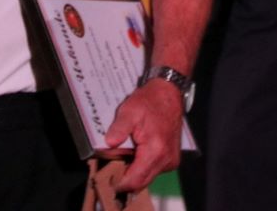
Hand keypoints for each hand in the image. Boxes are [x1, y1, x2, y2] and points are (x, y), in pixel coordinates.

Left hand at [102, 78, 182, 192]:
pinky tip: (134, 157)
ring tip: (120, 161)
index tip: (104, 179)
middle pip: (141, 184)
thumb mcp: (129, 110)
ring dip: (133, 174)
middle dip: (124, 180)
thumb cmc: (149, 101)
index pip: (134, 181)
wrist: (169, 92)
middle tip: (109, 171)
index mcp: (156, 150)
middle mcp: (166, 160)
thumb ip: (119, 129)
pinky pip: (153, 171)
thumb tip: (109, 144)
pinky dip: (141, 168)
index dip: (118, 183)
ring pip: (147, 179)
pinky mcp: (172, 159)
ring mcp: (171, 161)